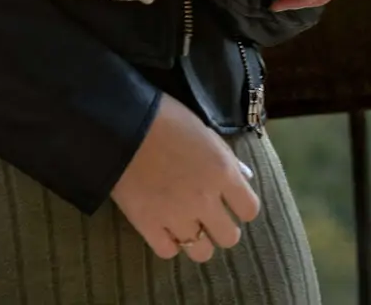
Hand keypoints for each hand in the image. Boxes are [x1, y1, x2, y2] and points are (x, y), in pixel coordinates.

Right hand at [111, 92, 259, 260]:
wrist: (121, 124)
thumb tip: (244, 177)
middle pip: (229, 237)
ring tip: (187, 226)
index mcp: (222, 172)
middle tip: (209, 216)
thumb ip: (226, 158)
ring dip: (198, 240)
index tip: (231, 201)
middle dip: (222, 228)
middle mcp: (204, 199)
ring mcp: (176, 216)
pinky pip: (168, 251)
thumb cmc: (166, 118)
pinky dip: (168, 243)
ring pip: (201, 252)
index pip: (250, 209)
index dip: (242, 206)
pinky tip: (164, 229)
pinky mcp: (147, 225)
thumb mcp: (204, 131)